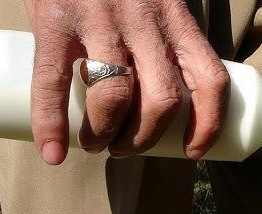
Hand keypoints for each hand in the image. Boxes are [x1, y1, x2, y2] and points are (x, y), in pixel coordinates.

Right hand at [24, 0, 229, 163]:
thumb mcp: (153, 2)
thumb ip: (160, 37)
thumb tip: (156, 98)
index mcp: (176, 18)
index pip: (209, 78)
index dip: (208, 123)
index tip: (193, 150)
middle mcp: (145, 20)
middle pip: (162, 100)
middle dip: (144, 138)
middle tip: (125, 147)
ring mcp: (101, 21)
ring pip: (117, 99)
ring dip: (106, 136)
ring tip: (96, 144)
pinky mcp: (56, 20)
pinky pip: (54, 82)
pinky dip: (51, 124)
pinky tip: (54, 151)